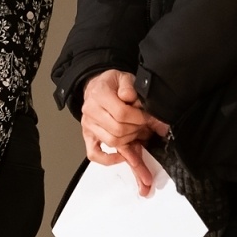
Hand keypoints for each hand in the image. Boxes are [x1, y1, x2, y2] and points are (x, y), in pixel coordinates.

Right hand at [81, 70, 170, 195]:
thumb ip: (129, 85)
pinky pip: (94, 154)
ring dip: (130, 141)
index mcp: (99, 94)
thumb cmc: (111, 84)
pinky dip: (109, 159)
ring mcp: (89, 125)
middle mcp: (90, 111)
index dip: (139, 117)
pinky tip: (122, 157)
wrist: (97, 86)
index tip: (147, 118)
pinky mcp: (89, 136)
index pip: (121, 113)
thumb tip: (130, 97)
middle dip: (136, 129)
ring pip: (112, 142)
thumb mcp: (123, 77)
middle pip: (118, 130)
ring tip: (138, 135)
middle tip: (145, 126)